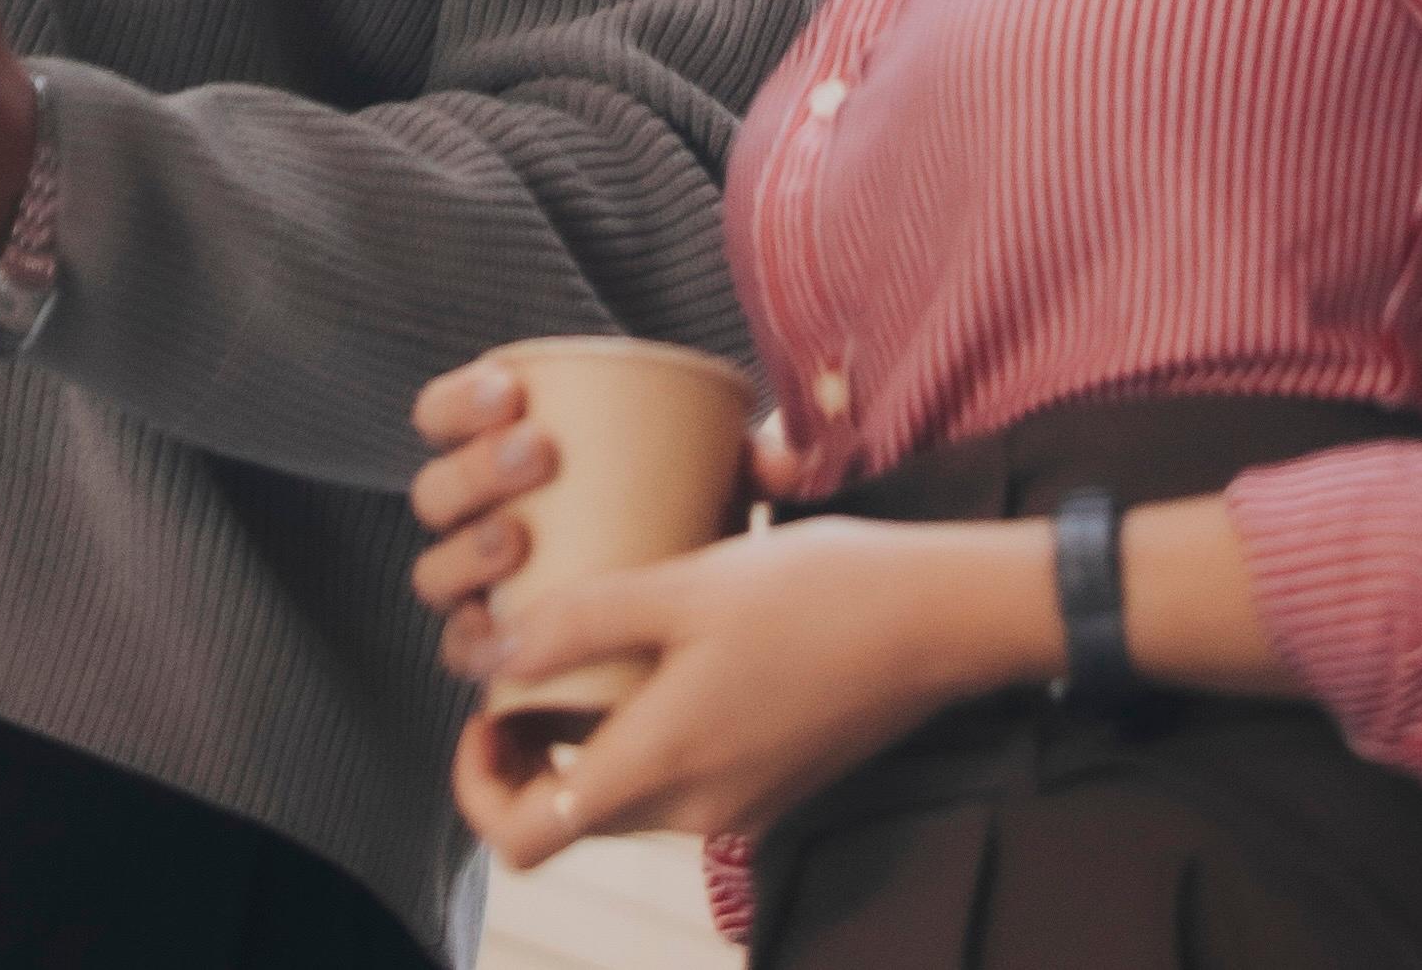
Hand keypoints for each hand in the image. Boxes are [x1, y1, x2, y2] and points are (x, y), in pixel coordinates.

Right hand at [413, 373, 816, 677]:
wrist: (677, 620)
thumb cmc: (674, 516)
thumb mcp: (703, 481)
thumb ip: (743, 462)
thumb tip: (785, 461)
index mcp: (494, 456)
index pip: (441, 416)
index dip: (460, 400)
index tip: (515, 390)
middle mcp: (473, 521)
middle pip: (437, 493)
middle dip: (476, 468)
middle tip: (539, 455)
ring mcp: (478, 590)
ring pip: (436, 572)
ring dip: (467, 552)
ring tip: (519, 540)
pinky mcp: (500, 652)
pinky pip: (462, 653)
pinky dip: (472, 644)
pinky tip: (497, 640)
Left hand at [446, 516, 1050, 871]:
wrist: (945, 619)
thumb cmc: (818, 594)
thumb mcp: (685, 585)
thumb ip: (581, 624)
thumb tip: (494, 650)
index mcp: (662, 766)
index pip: (526, 836)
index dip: (477, 786)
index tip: (483, 714)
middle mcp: (695, 809)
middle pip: (570, 811)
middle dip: (529, 748)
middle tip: (526, 660)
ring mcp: (740, 803)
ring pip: (626, 789)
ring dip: (590, 734)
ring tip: (590, 641)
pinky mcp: (774, 782)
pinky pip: (682, 772)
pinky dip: (650, 727)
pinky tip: (665, 648)